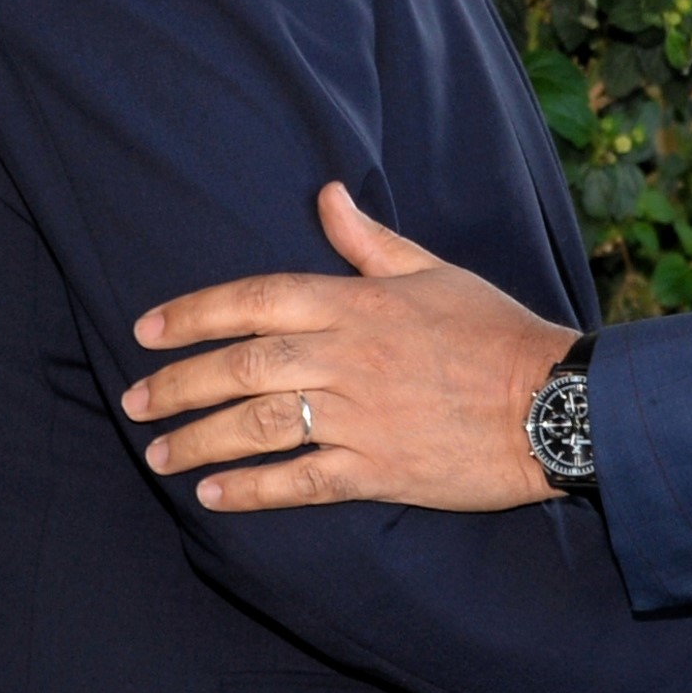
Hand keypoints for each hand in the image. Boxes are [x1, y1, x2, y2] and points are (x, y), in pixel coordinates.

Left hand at [126, 182, 577, 512]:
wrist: (555, 404)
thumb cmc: (497, 332)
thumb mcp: (435, 272)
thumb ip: (370, 241)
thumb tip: (326, 195)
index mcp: (358, 304)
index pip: (256, 300)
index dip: (195, 313)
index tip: (148, 330)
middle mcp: (348, 358)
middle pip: (241, 367)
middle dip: (178, 384)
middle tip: (137, 400)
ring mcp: (360, 417)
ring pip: (257, 426)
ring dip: (199, 441)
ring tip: (159, 454)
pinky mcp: (378, 470)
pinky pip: (300, 481)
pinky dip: (252, 491)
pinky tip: (214, 497)